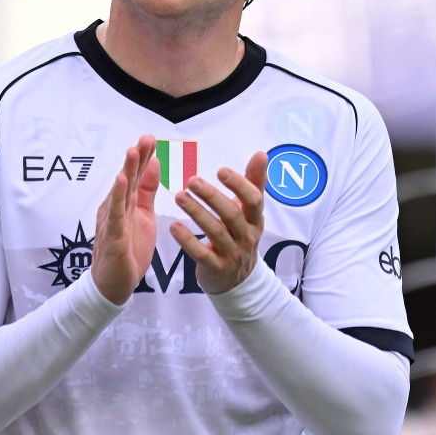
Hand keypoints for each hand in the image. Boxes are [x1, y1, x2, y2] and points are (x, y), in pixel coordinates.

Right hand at [90, 135, 159, 304]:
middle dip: (137, 157)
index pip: (137, 176)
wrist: (113, 285)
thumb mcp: (144, 215)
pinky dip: (118, 197)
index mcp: (127, 203)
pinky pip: (115, 214)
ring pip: (121, 192)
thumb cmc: (128, 249)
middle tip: (145, 138)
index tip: (151, 138)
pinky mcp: (112, 236)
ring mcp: (113, 221)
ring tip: (133, 151)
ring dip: (127, 171)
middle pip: (129, 178)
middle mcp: (117, 208)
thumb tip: (154, 163)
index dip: (144, 157)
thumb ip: (147, 191)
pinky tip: (122, 182)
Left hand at [169, 150, 267, 294]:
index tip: (221, 170)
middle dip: (212, 197)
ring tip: (179, 197)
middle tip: (192, 181)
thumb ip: (253, 183)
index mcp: (255, 219)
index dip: (239, 185)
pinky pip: (201, 254)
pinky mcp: (216, 268)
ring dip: (197, 213)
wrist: (237, 281)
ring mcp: (232, 254)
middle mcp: (246, 236)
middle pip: (232, 214)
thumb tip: (261, 153)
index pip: (254, 200)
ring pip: (216, 232)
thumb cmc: (240, 235)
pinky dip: (187, 240)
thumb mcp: (250, 212)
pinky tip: (173, 226)